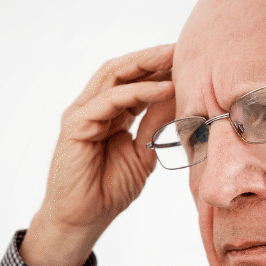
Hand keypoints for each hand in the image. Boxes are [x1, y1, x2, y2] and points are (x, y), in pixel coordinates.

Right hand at [21, 43, 175, 265]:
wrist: (83, 219)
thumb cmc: (108, 191)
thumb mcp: (142, 153)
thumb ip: (156, 124)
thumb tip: (180, 96)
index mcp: (109, 114)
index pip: (133, 81)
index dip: (159, 68)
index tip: (189, 60)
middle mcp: (93, 109)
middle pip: (122, 70)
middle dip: (153, 57)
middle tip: (183, 47)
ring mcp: (82, 115)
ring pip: (113, 77)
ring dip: (146, 65)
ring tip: (175, 57)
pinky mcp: (75, 125)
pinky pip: (109, 100)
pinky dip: (137, 92)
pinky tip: (163, 89)